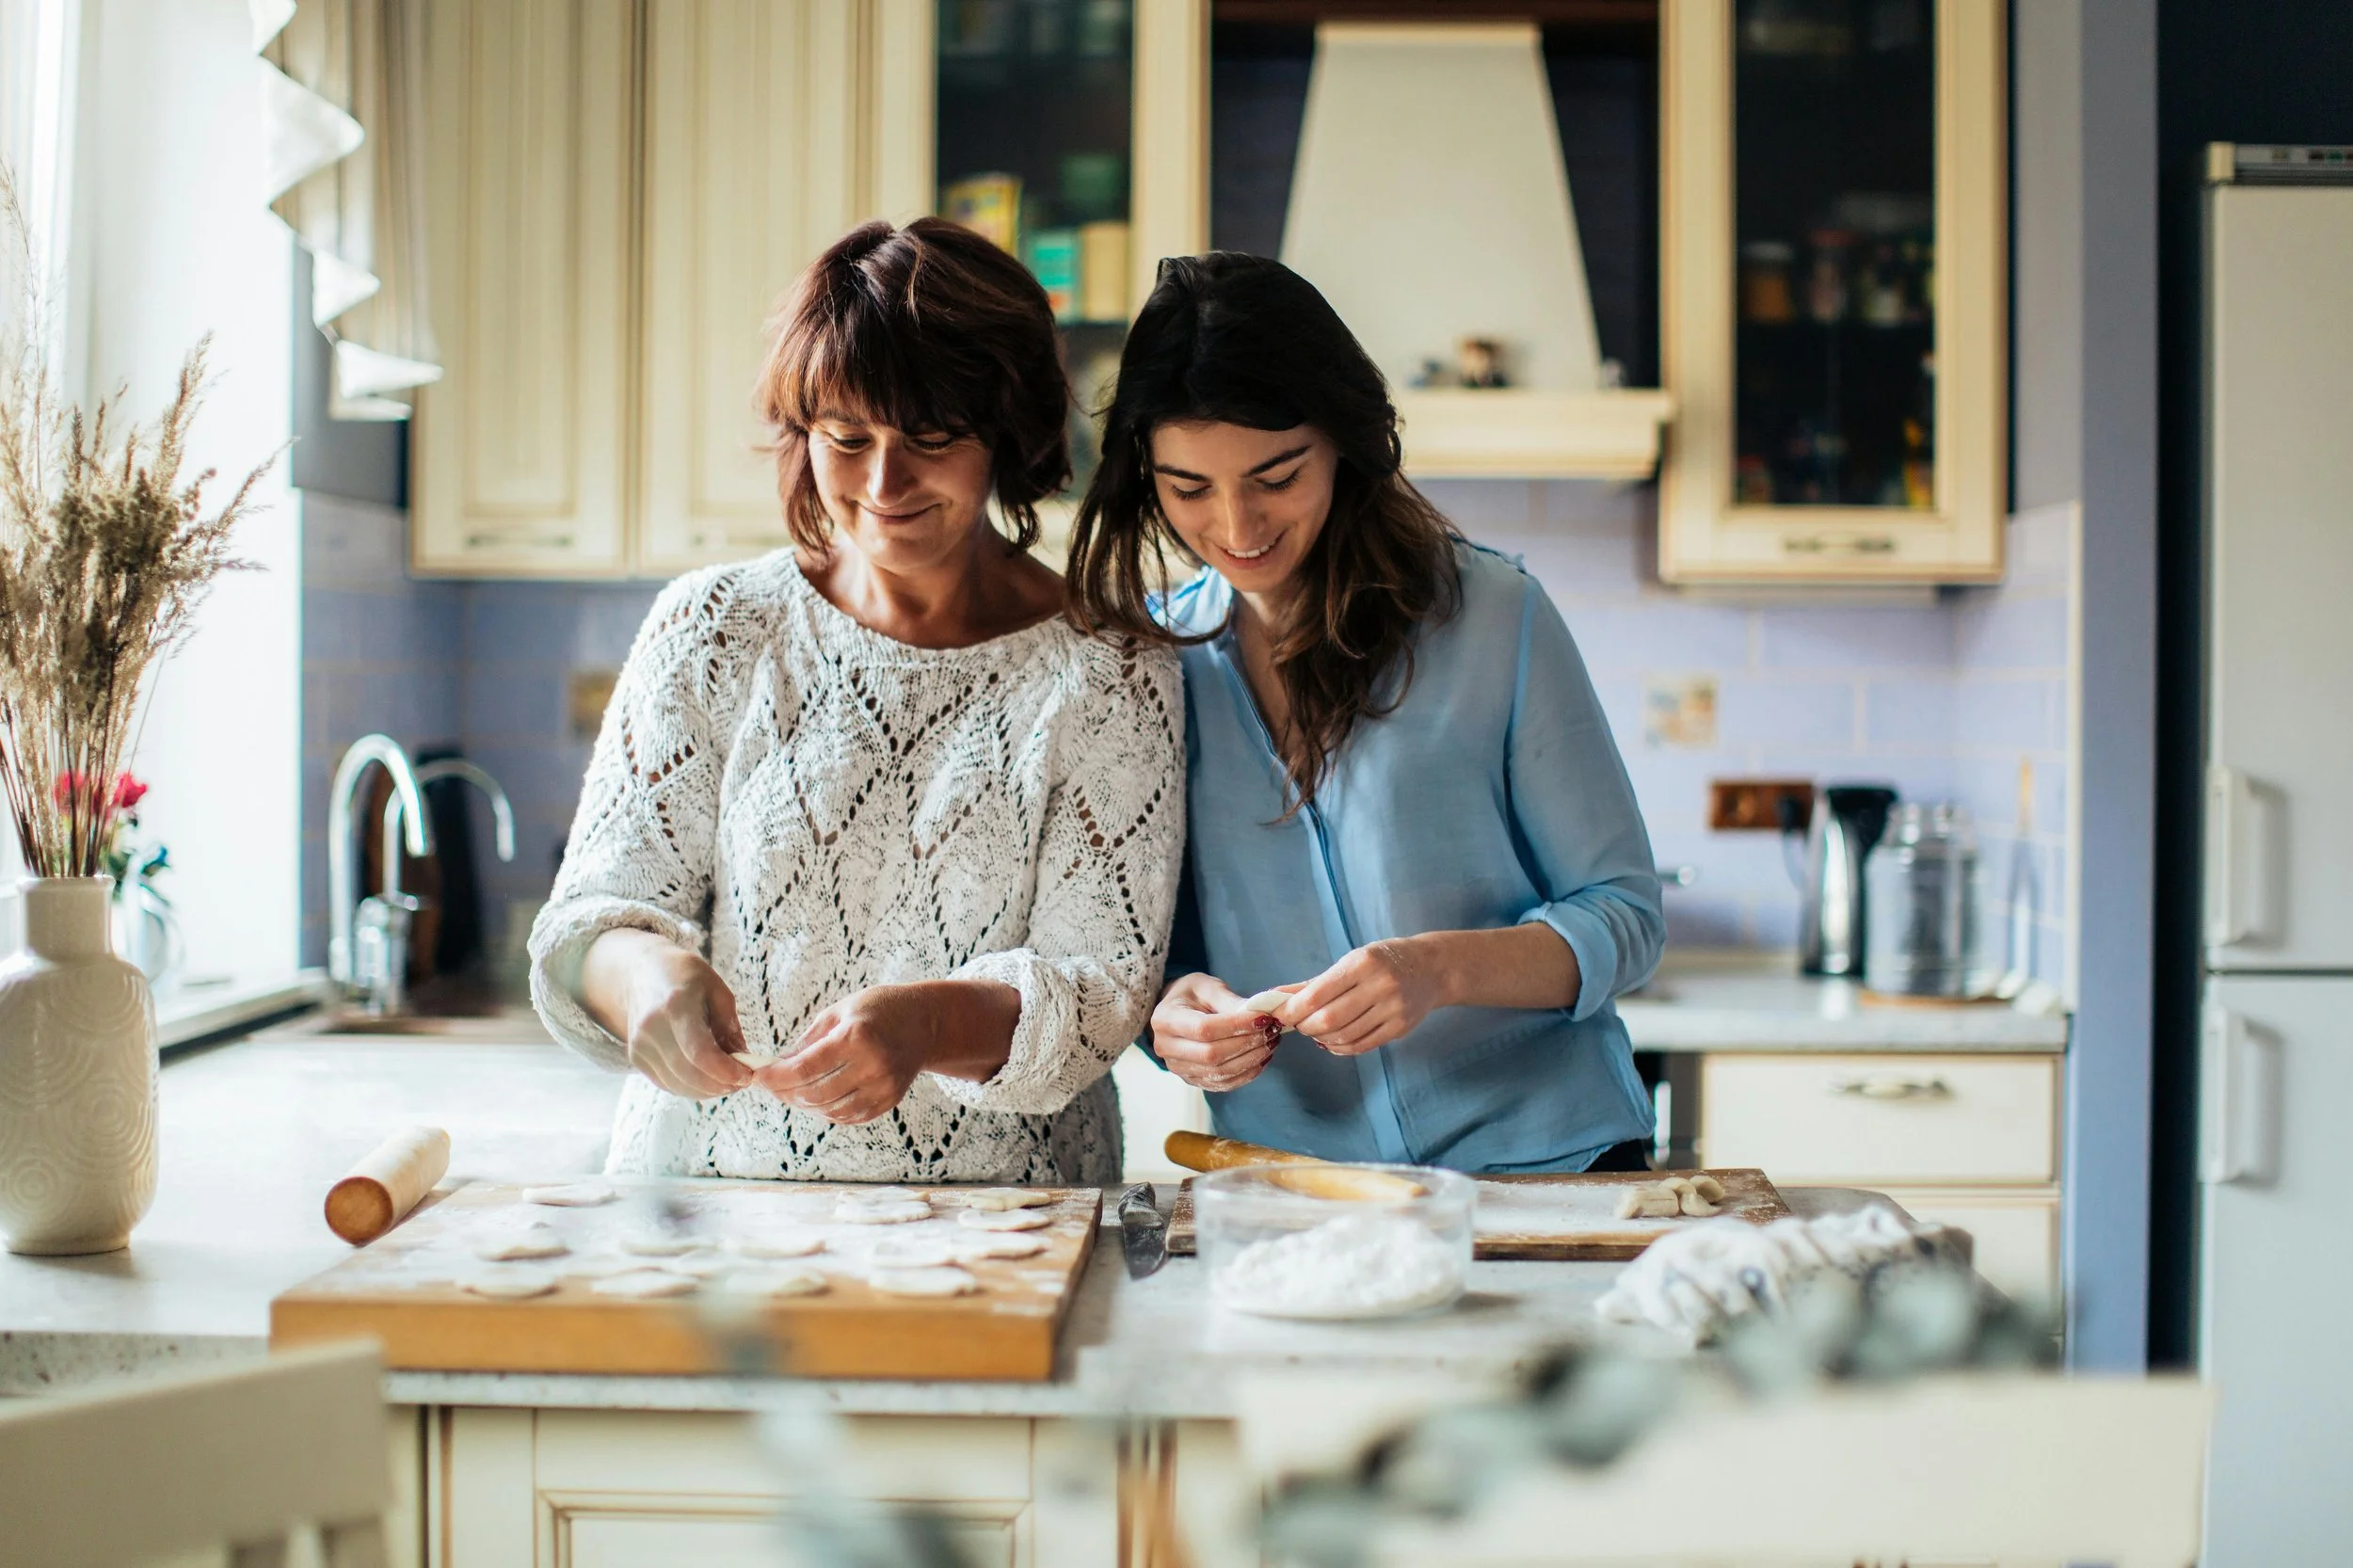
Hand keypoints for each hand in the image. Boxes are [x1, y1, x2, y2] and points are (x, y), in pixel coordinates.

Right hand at [583, 929, 752, 1099]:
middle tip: (741, 1082)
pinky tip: (706, 1079)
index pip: (701, 1053)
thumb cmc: (683, 977)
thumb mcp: (716, 989)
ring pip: (677, 1085)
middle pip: (689, 1074)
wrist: (638, 973)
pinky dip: (690, 1088)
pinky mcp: (635, 1057)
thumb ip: (730, 1027)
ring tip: (727, 1082)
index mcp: (676, 1004)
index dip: (726, 1071)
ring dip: (707, 1090)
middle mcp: (652, 1028)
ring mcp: (640, 1045)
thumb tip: (744, 1061)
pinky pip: (667, 1083)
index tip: (747, 1076)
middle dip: (720, 1085)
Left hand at [753, 984, 937, 1124]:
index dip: (775, 1077)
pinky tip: (817, 1099)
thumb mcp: (838, 1012)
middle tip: (770, 1085)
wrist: (925, 1022)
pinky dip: (827, 1111)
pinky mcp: (889, 1102)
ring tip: (791, 1092)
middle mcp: (872, 1066)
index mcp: (856, 1037)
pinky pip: (848, 1116)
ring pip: (829, 1111)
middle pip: (813, 1095)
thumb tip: (775, 1067)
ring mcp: (883, 1087)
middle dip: (784, 1093)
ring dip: (804, 1105)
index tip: (757, 1076)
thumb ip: (807, 1042)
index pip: (804, 1069)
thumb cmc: (877, 1010)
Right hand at [1151, 972, 1283, 1091]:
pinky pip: (1224, 1083)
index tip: (1264, 1017)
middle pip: (1211, 1055)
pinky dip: (1248, 1073)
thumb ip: (1229, 1000)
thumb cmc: (1192, 995)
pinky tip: (1262, 1057)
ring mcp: (1178, 1068)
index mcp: (1165, 1020)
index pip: (1204, 1029)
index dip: (1237, 1026)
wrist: (1176, 1012)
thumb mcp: (1207, 986)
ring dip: (1252, 1059)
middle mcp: (1166, 1048)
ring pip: (1220, 1073)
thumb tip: (1257, 1014)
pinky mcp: (1193, 1080)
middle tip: (1272, 1029)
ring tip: (1271, 1041)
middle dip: (1248, 1043)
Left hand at [1287, 938, 1446, 1056]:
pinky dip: (1340, 1047)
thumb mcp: (1351, 961)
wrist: (1431, 968)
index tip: (1280, 1014)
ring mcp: (1393, 1009)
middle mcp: (1380, 985)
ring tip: (1315, 1030)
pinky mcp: (1400, 1028)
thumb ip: (1313, 983)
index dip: (1293, 1009)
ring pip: (1344, 1036)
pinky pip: (1361, 1046)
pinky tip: (1332, 1041)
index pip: (1318, 994)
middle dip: (1305, 1026)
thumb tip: (1275, 997)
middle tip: (1298, 1024)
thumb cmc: (1383, 961)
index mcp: (1363, 963)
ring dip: (1321, 1038)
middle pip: (1329, 1020)